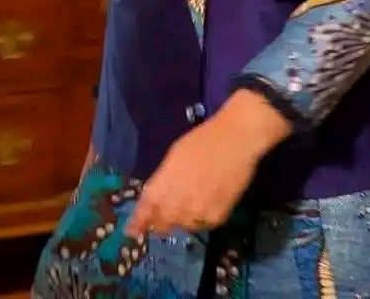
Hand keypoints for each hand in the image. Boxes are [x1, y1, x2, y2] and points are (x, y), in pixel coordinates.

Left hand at [125, 89, 292, 236]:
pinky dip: (200, 219)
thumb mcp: (175, 155)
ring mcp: (198, 211)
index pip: (147, 207)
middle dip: (159, 223)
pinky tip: (205, 204)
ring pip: (183, 226)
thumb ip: (162, 180)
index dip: (138, 221)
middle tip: (162, 220)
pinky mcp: (216, 217)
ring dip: (181, 220)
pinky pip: (202, 225)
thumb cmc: (204, 140)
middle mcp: (178, 200)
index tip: (132, 230)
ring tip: (189, 204)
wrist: (237, 139)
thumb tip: (154, 199)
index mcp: (165, 181)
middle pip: (163, 223)